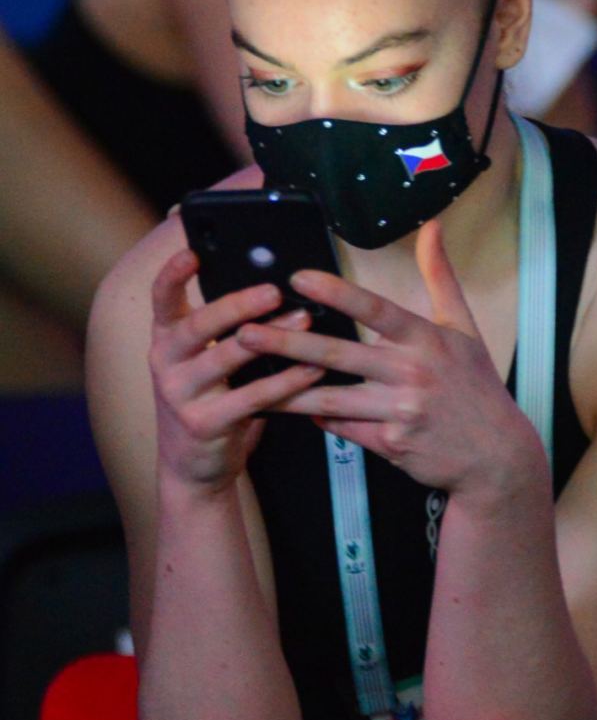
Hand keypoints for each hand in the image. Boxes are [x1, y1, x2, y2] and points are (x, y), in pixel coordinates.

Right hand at [148, 248, 324, 494]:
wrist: (193, 467)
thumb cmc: (209, 399)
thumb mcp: (203, 362)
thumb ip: (222, 331)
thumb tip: (271, 286)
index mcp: (166, 340)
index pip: (161, 300)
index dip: (173, 274)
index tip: (192, 251)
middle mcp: (165, 363)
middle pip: (198, 325)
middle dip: (237, 304)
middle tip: (275, 290)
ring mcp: (180, 396)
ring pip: (227, 358)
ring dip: (270, 337)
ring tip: (304, 319)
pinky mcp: (204, 424)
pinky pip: (251, 397)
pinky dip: (285, 381)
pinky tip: (312, 369)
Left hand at [236, 220, 546, 502]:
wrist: (495, 455)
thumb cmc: (477, 387)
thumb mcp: (464, 328)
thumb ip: (440, 276)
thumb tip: (433, 228)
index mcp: (427, 339)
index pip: (375, 310)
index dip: (336, 293)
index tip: (298, 278)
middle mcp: (411, 373)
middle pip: (339, 354)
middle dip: (287, 343)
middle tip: (245, 332)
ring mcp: (399, 411)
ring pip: (331, 397)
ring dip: (287, 389)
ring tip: (249, 380)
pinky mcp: (390, 444)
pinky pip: (343, 427)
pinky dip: (316, 418)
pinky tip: (289, 408)